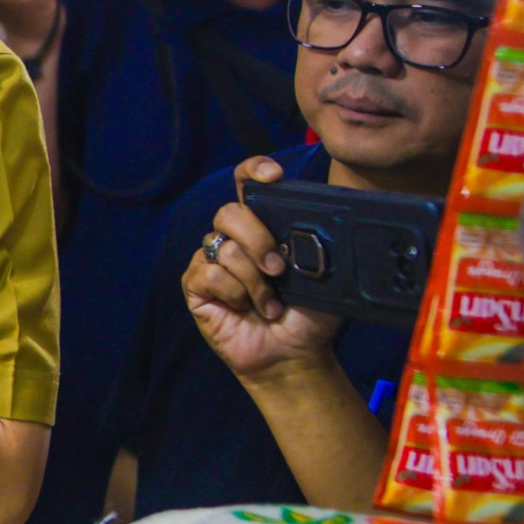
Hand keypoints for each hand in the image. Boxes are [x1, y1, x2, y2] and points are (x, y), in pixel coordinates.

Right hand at [184, 159, 344, 382]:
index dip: (254, 170)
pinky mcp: (196, 285)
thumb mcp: (327, 276)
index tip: (273, 176)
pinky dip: (234, 293)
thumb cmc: (308, 315)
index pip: (248, 184)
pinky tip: (245, 308)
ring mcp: (212, 260)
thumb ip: (319, 247)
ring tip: (270, 304)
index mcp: (264, 226)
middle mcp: (234, 238)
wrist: (292, 353)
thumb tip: (321, 227)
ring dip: (253, 280)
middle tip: (278, 269)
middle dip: (257, 239)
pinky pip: (208, 273)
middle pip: (230, 212)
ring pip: (224, 247)